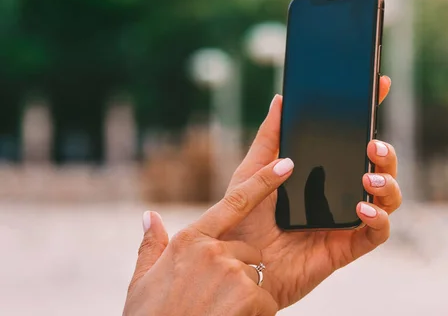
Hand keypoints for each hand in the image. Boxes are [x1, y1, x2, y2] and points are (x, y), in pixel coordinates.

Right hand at [123, 158, 295, 315]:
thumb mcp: (143, 281)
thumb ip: (152, 246)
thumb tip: (149, 217)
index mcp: (190, 240)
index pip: (235, 201)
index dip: (264, 181)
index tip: (286, 164)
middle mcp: (212, 251)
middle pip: (248, 251)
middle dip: (239, 273)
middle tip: (214, 299)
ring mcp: (232, 271)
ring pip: (255, 277)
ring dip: (244, 297)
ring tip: (218, 313)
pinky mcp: (250, 295)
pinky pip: (263, 300)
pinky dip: (253, 314)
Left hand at [224, 76, 401, 308]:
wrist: (234, 268)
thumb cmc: (242, 221)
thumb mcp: (251, 173)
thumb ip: (269, 139)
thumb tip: (280, 99)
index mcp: (323, 172)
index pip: (353, 141)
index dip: (369, 114)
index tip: (380, 85)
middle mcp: (340, 193)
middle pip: (380, 167)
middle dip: (386, 152)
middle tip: (371, 145)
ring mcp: (347, 219)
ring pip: (389, 198)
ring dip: (388, 183)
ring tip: (370, 177)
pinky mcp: (347, 247)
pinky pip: (377, 233)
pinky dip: (378, 219)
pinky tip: (362, 207)